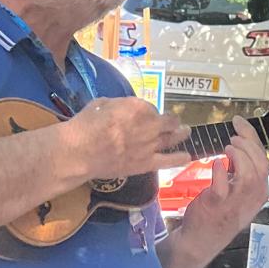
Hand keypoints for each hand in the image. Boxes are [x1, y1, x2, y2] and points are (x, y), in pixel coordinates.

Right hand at [64, 97, 188, 180]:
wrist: (81, 151)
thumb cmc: (86, 125)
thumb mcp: (102, 104)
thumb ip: (118, 106)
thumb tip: (122, 110)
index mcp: (138, 107)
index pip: (150, 107)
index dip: (148, 111)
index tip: (144, 114)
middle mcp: (149, 124)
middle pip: (167, 121)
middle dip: (171, 121)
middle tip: (173, 122)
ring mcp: (150, 145)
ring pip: (172, 138)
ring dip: (181, 134)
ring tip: (186, 132)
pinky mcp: (147, 163)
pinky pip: (168, 161)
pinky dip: (179, 158)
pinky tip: (187, 157)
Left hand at [177, 116, 268, 261]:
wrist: (200, 240)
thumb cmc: (218, 213)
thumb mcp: (238, 193)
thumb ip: (241, 171)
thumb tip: (239, 145)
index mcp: (259, 192)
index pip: (264, 161)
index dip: (253, 139)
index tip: (240, 124)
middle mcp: (252, 198)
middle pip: (260, 165)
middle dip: (248, 145)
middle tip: (233, 136)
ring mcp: (236, 203)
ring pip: (248, 175)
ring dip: (238, 156)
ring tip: (226, 147)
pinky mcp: (217, 206)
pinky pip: (223, 186)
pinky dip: (220, 171)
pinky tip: (216, 164)